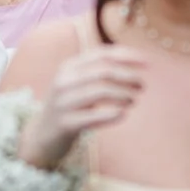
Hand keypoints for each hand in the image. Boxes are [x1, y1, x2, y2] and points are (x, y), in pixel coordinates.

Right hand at [19, 47, 148, 168]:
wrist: (41, 136)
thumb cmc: (69, 107)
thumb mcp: (78, 84)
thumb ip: (98, 71)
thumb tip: (133, 62)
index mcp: (69, 67)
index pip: (102, 54)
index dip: (127, 57)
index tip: (148, 63)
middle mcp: (64, 81)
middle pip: (103, 71)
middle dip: (128, 77)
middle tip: (142, 86)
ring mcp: (63, 102)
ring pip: (100, 91)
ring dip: (123, 94)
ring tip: (134, 100)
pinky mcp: (65, 123)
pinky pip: (93, 116)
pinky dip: (112, 114)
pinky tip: (123, 114)